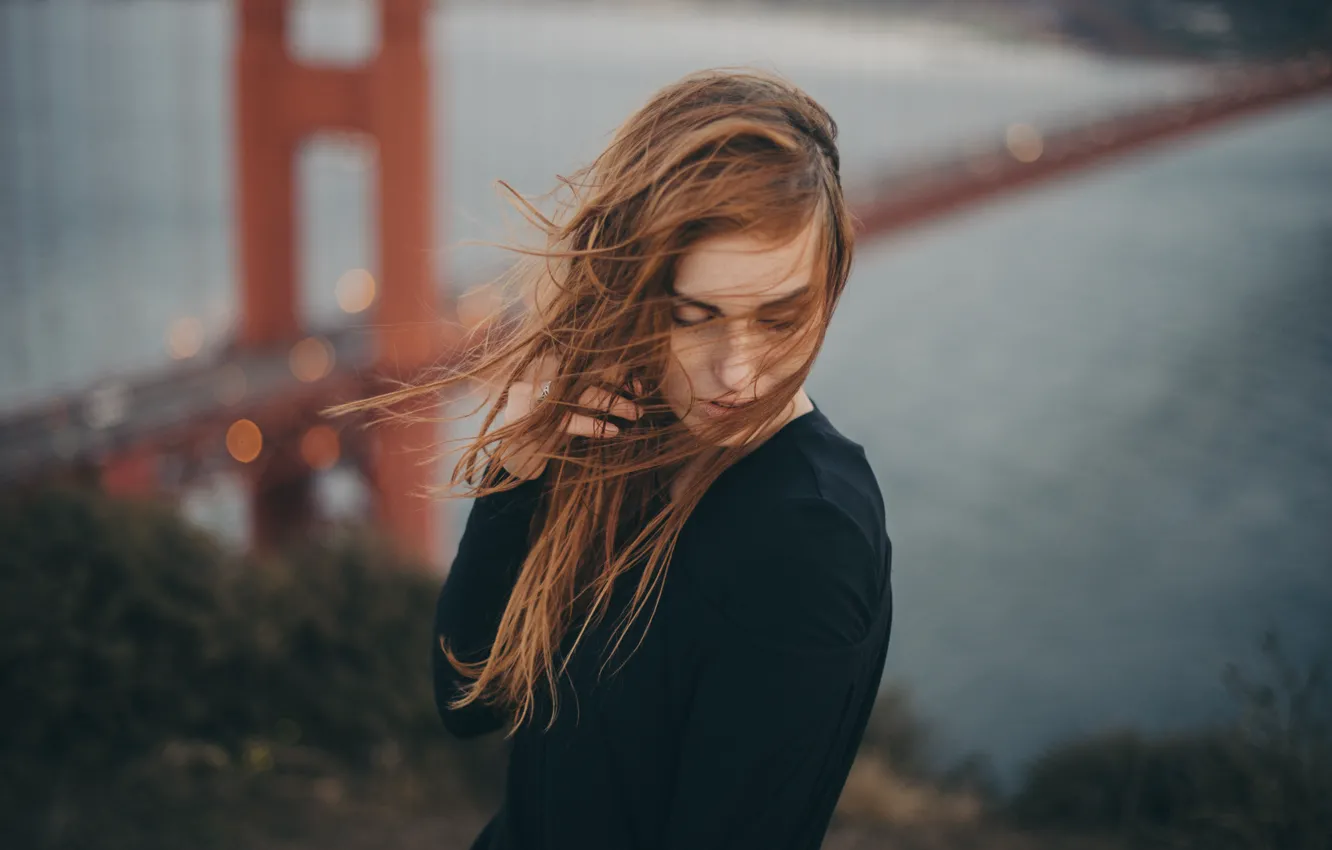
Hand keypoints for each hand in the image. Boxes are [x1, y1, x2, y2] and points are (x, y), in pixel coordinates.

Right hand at [497, 355, 644, 480]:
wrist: (514, 458)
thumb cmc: (548, 429)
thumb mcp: (569, 406)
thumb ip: (591, 393)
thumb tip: (635, 387)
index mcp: (546, 367)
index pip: (587, 362)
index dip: (615, 369)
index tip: (638, 383)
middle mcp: (537, 377)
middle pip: (585, 374)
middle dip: (617, 385)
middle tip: (641, 398)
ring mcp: (531, 398)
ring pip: (579, 394)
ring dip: (611, 403)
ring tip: (634, 413)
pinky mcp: (529, 421)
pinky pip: (566, 420)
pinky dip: (592, 425)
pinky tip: (612, 431)